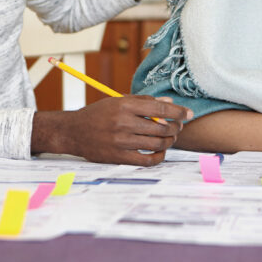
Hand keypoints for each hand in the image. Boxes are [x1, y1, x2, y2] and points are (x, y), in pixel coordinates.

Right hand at [32, 95, 192, 165]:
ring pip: (157, 144)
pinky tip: (161, 152)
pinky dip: (159, 157)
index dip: (178, 112)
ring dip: (169, 141)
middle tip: (178, 127)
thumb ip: (144, 101)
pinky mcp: (118, 157)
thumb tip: (169, 104)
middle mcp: (123, 122)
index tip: (188, 114)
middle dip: (175, 128)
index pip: (160, 109)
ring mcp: (121, 141)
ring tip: (170, 138)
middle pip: (161, 128)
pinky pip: (147, 160)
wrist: (73, 131)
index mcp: (124, 105)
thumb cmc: (98, 114)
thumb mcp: (118, 101)